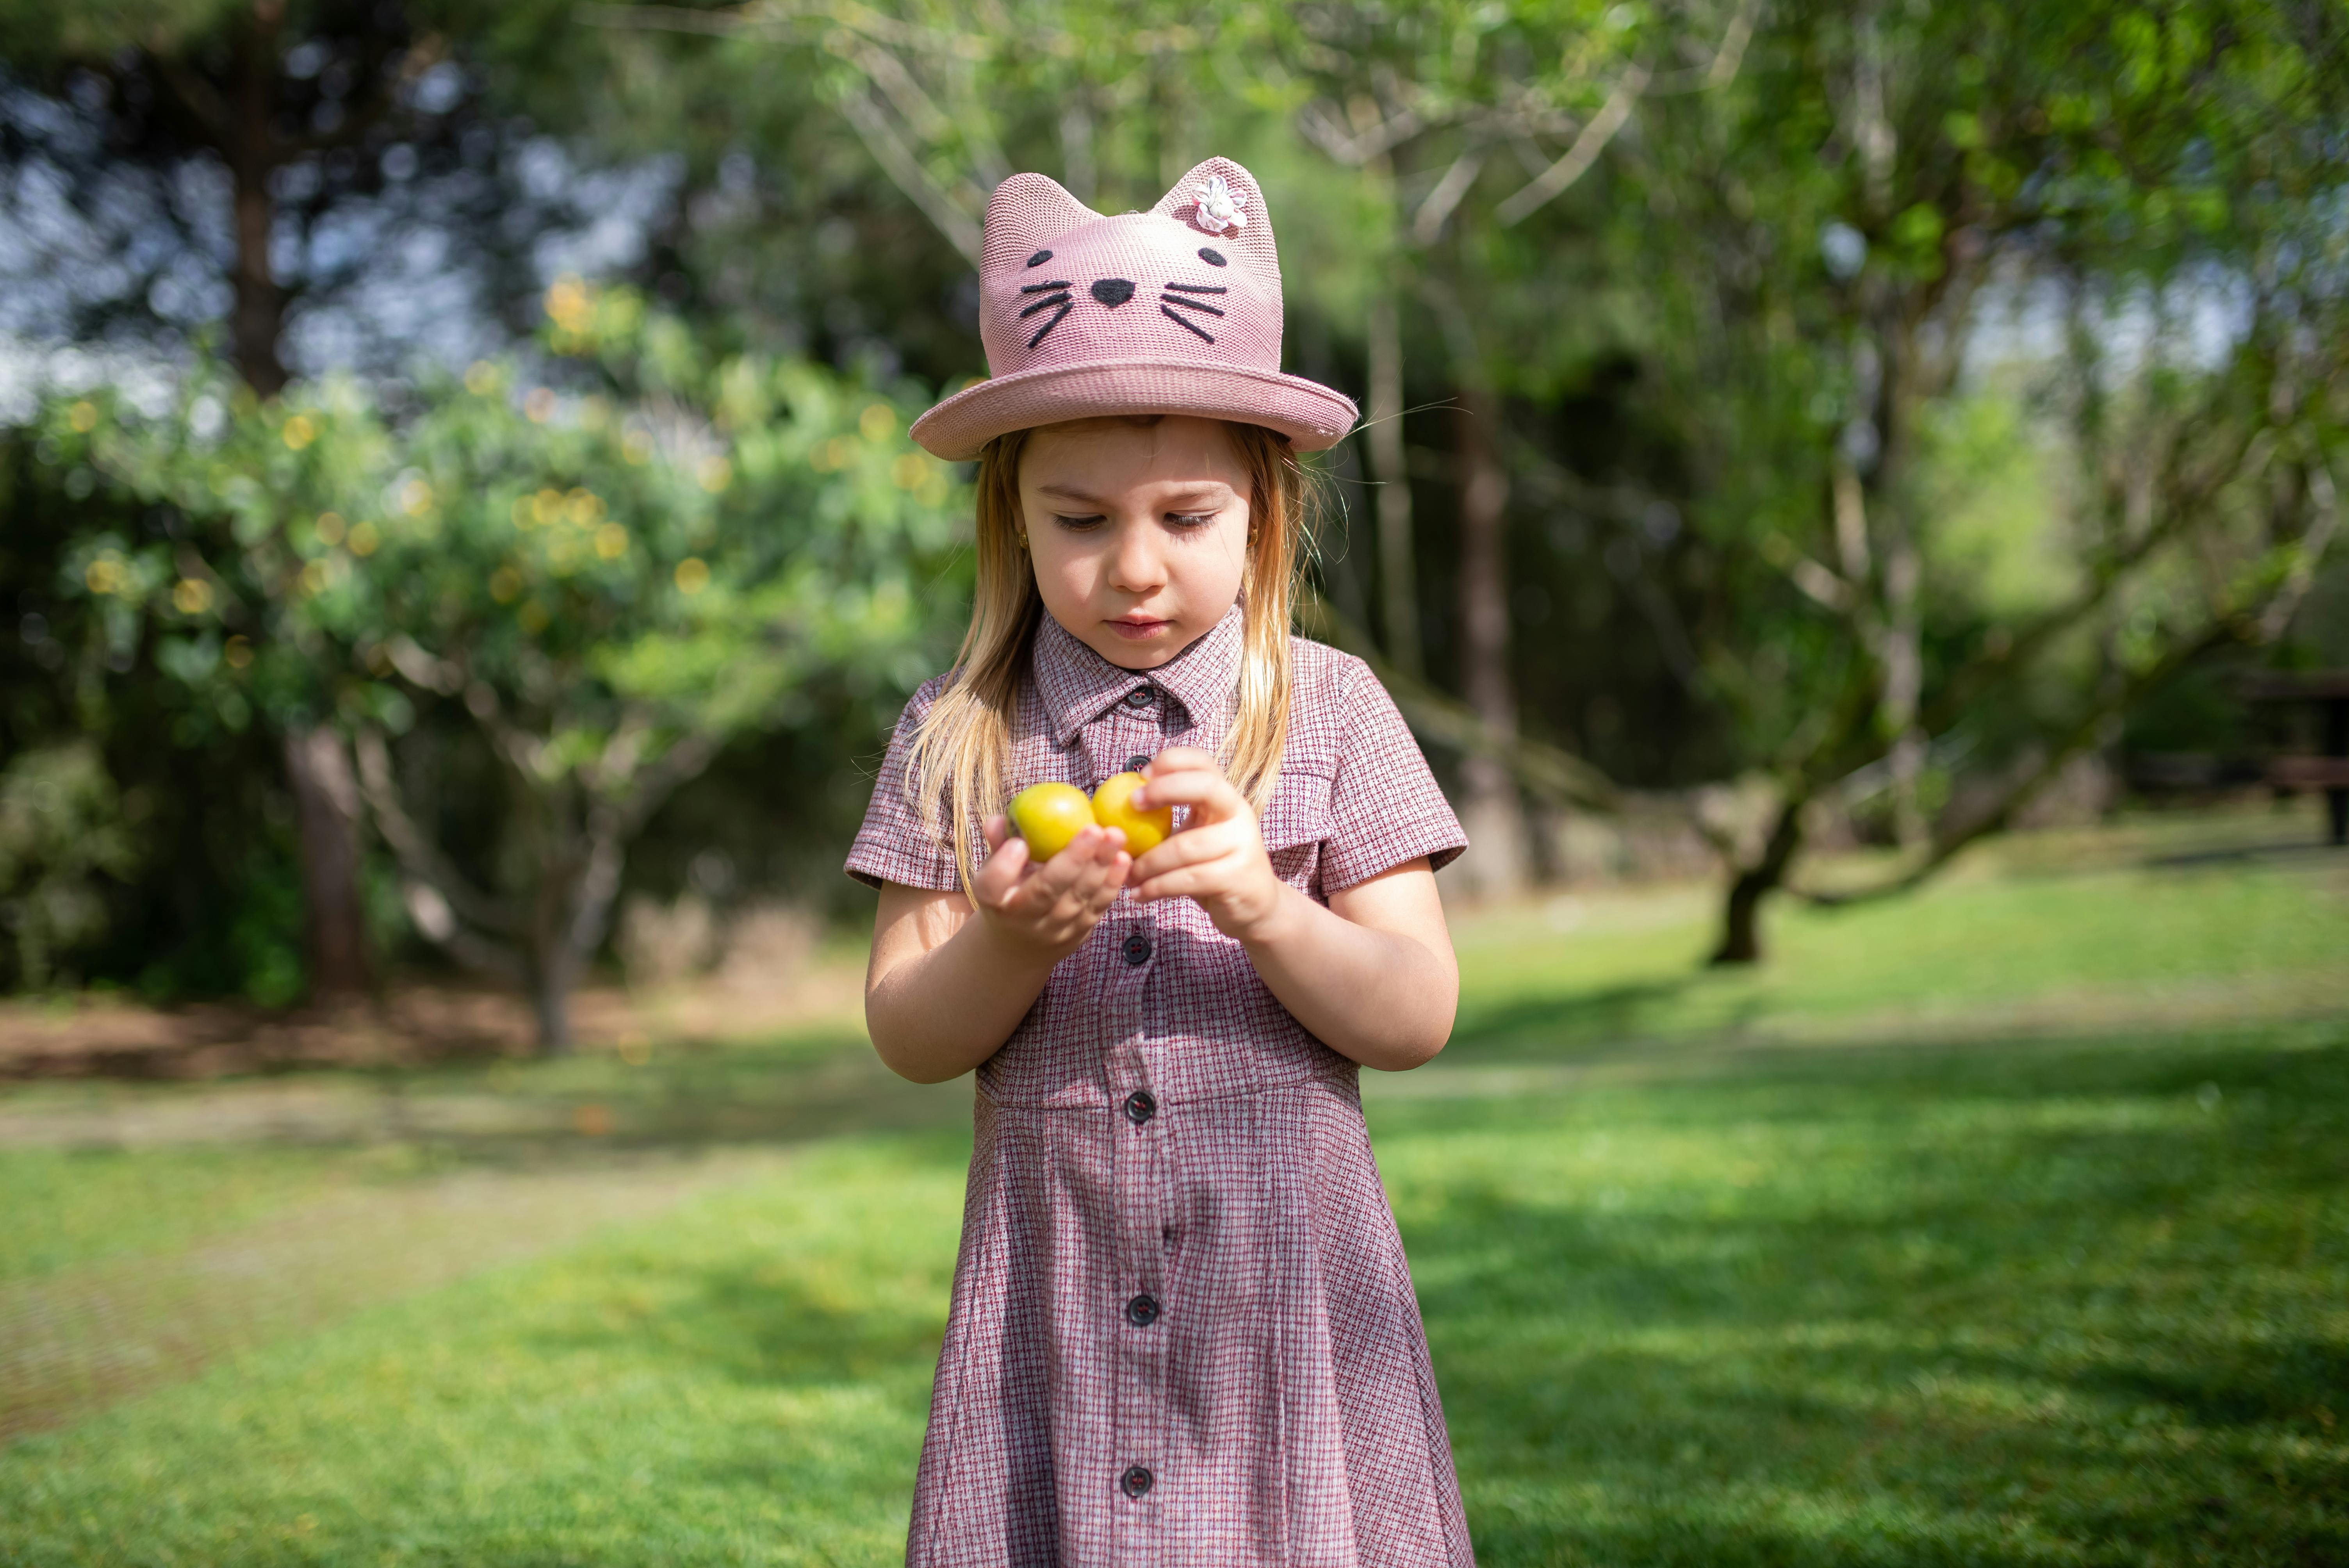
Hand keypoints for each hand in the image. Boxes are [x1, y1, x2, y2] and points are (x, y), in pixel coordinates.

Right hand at [972, 813, 1130, 959]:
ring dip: (1101, 866)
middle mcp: (1023, 920)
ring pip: (1079, 898)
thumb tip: (996, 819)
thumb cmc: (1008, 892)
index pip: (991, 887)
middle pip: (1047, 891)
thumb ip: (999, 843)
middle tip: (1094, 829)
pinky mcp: (1079, 933)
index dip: (1004, 866)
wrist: (1021, 946)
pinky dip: (1112, 883)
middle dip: (1073, 859)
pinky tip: (1123, 858)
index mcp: (994, 900)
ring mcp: (1054, 930)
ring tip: (1115, 836)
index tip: (1019, 843)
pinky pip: (1098, 907)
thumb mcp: (994, 870)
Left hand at [1126, 747, 1290, 942]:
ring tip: (1127, 875)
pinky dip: (1157, 887)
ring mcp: (1242, 844)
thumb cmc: (1212, 867)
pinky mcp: (1237, 876)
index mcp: (1224, 797)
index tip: (1141, 776)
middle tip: (1132, 804)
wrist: (1254, 906)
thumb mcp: (1193, 836)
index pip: (1203, 761)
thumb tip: (1115, 810)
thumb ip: (1167, 821)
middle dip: (1164, 790)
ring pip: (1186, 846)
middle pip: (1205, 786)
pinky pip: (1188, 879)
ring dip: (1148, 862)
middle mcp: (1238, 813)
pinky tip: (1139, 894)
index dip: (1172, 761)